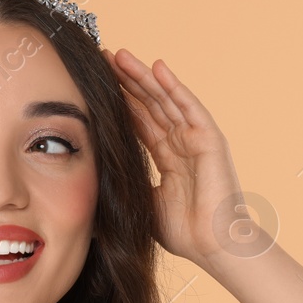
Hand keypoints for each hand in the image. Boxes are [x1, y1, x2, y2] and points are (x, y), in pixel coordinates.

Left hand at [102, 48, 255, 264]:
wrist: (213, 246)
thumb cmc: (185, 234)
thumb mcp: (142, 205)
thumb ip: (124, 188)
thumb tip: (89, 190)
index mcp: (167, 158)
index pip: (139, 122)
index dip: (119, 102)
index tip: (94, 84)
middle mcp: (181, 144)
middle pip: (149, 105)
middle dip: (126, 82)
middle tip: (101, 58)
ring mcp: (196, 139)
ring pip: (164, 100)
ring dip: (143, 77)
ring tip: (120, 55)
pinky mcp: (209, 139)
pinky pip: (189, 107)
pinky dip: (174, 87)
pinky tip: (158, 67)